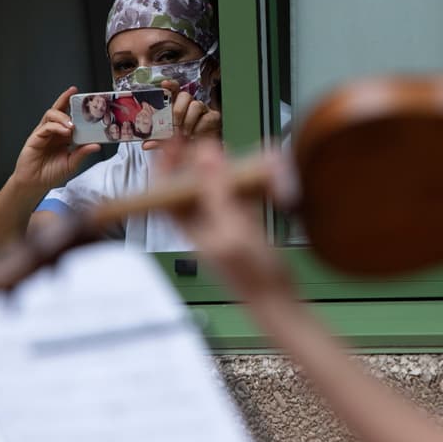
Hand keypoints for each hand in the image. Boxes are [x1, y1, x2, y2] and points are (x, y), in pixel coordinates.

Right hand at [10, 87, 99, 191]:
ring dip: (63, 117)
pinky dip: (56, 127)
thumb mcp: (72, 163)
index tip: (85, 100)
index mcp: (63, 136)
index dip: (75, 108)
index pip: (70, 117)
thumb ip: (83, 153)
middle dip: (65, 99)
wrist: (35, 184)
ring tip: (72, 125)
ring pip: (51, 115)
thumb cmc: (51, 174)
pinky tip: (65, 131)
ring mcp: (43, 133)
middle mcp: (53, 132)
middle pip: (58, 110)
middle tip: (74, 93)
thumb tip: (97, 145)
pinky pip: (46, 127)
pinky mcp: (35, 138)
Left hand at [144, 79, 220, 148]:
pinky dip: (200, 127)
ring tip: (185, 134)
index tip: (164, 84)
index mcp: (177, 105)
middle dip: (178, 111)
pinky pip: (207, 117)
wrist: (202, 150)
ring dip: (189, 121)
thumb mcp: (169, 141)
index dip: (170, 85)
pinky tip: (195, 135)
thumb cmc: (185, 141)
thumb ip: (158, 141)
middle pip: (185, 95)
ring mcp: (202, 109)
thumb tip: (146, 145)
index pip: (174, 89)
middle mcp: (189, 104)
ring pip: (196, 105)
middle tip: (175, 126)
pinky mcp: (213, 117)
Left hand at [162, 138, 295, 306]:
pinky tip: (252, 175)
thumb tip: (205, 157)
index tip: (175, 143)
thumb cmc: (251, 273)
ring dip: (219, 172)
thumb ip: (217, 192)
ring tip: (227, 155)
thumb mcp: (231, 227)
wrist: (276, 298)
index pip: (165, 192)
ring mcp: (222, 225)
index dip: (165, 166)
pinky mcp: (242, 227)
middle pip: (188, 188)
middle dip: (194, 164)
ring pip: (213, 191)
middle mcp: (202, 224)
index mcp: (190, 227)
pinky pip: (235, 198)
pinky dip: (241, 184)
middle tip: (206, 144)